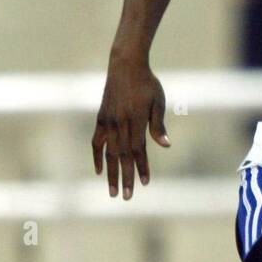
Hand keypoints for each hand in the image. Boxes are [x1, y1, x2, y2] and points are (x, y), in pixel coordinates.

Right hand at [92, 57, 168, 198]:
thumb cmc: (147, 83)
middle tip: (126, 197)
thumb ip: (158, 125)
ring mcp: (108, 121)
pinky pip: (96, 142)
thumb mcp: (158, 102)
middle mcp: (119, 122)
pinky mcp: (101, 118)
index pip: (138, 149)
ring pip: (109, 153)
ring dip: (111, 173)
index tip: (145, 183)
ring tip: (112, 192)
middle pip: (122, 156)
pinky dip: (97, 157)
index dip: (141, 167)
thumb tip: (165, 145)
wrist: (126, 64)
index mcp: (135, 119)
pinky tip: (99, 171)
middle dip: (124, 178)